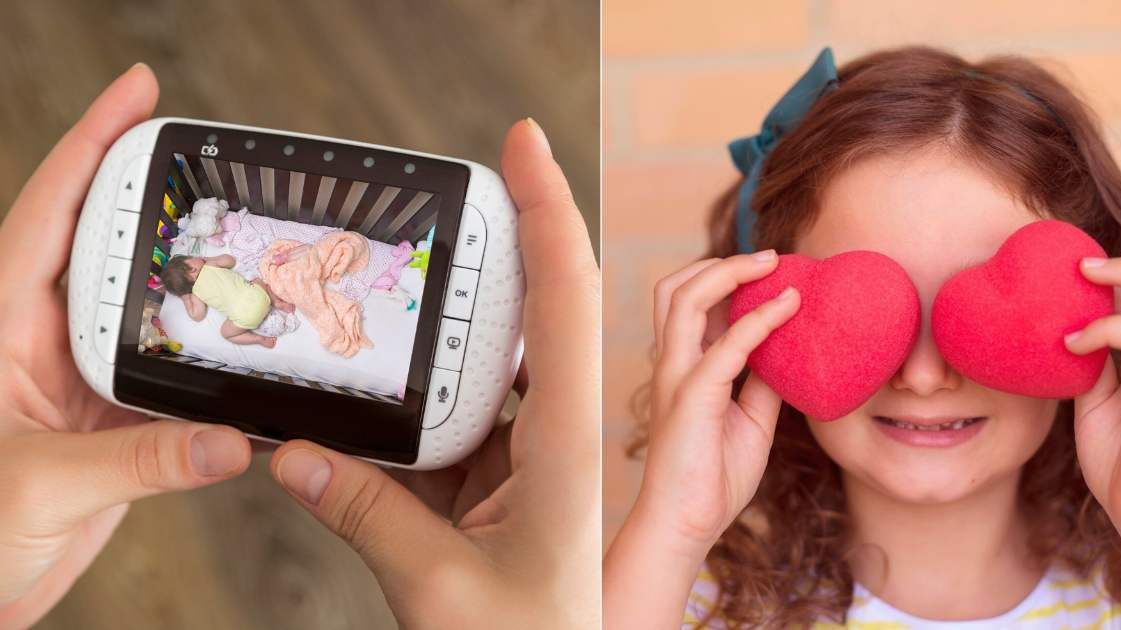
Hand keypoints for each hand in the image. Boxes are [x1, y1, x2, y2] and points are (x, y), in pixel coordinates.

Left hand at [0, 64, 251, 627]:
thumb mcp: (36, 487)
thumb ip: (136, 460)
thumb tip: (226, 439)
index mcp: (1, 329)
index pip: (47, 214)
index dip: (91, 146)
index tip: (138, 92)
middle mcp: (43, 345)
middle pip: (107, 247)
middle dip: (158, 200)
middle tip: (216, 166)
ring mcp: (82, 385)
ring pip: (147, 312)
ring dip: (196, 285)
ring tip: (252, 250)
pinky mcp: (113, 429)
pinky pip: (172, 382)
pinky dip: (211, 369)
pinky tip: (249, 356)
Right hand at [268, 119, 599, 628]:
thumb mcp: (441, 590)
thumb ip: (369, 517)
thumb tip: (296, 456)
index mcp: (567, 444)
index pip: (567, 299)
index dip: (548, 211)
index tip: (522, 143)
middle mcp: (559, 436)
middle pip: (534, 313)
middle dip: (500, 248)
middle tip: (449, 199)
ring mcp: (536, 460)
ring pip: (492, 369)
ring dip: (450, 334)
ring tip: (398, 292)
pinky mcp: (509, 488)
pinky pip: (466, 425)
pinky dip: (424, 408)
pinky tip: (380, 396)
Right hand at [638, 252, 798, 551]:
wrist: (688, 523)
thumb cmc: (713, 476)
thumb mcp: (751, 419)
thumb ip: (762, 382)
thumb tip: (789, 352)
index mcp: (681, 366)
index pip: (689, 303)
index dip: (725, 278)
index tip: (772, 270)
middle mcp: (672, 363)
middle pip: (676, 287)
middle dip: (721, 263)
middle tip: (770, 257)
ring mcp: (677, 376)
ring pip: (686, 298)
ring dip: (731, 273)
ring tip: (773, 265)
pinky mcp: (692, 396)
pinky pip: (726, 345)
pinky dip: (759, 319)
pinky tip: (789, 307)